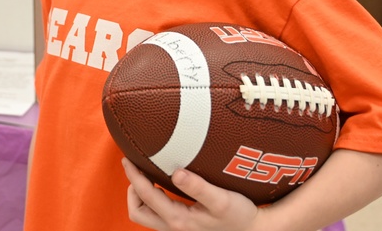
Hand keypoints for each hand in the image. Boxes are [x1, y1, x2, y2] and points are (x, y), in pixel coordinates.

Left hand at [122, 158, 259, 230]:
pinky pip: (157, 215)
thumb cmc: (240, 215)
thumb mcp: (222, 200)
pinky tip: (162, 184)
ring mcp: (177, 230)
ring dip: (140, 195)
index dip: (134, 176)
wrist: (254, 230)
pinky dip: (152, 200)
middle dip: (132, 188)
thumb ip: (198, 187)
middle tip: (134, 166)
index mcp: (179, 220)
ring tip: (147, 175)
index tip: (128, 159)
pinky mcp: (183, 227)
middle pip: (138, 211)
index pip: (146, 196)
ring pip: (145, 216)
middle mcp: (173, 228)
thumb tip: (176, 172)